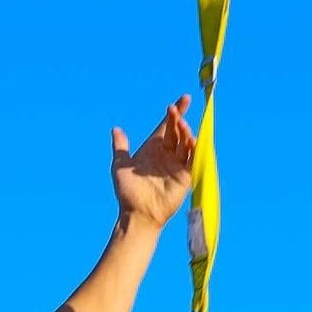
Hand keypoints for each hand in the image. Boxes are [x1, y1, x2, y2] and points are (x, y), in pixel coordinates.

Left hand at [112, 94, 196, 228]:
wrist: (138, 212)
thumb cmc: (128, 191)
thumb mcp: (119, 165)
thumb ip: (120, 146)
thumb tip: (116, 129)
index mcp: (153, 148)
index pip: (167, 126)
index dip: (175, 112)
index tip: (183, 99)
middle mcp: (167, 154)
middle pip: (177, 131)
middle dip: (178, 119)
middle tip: (175, 109)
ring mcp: (177, 165)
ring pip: (186, 143)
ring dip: (185, 132)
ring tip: (180, 123)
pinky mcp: (185, 176)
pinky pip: (193, 159)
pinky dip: (195, 149)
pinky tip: (193, 140)